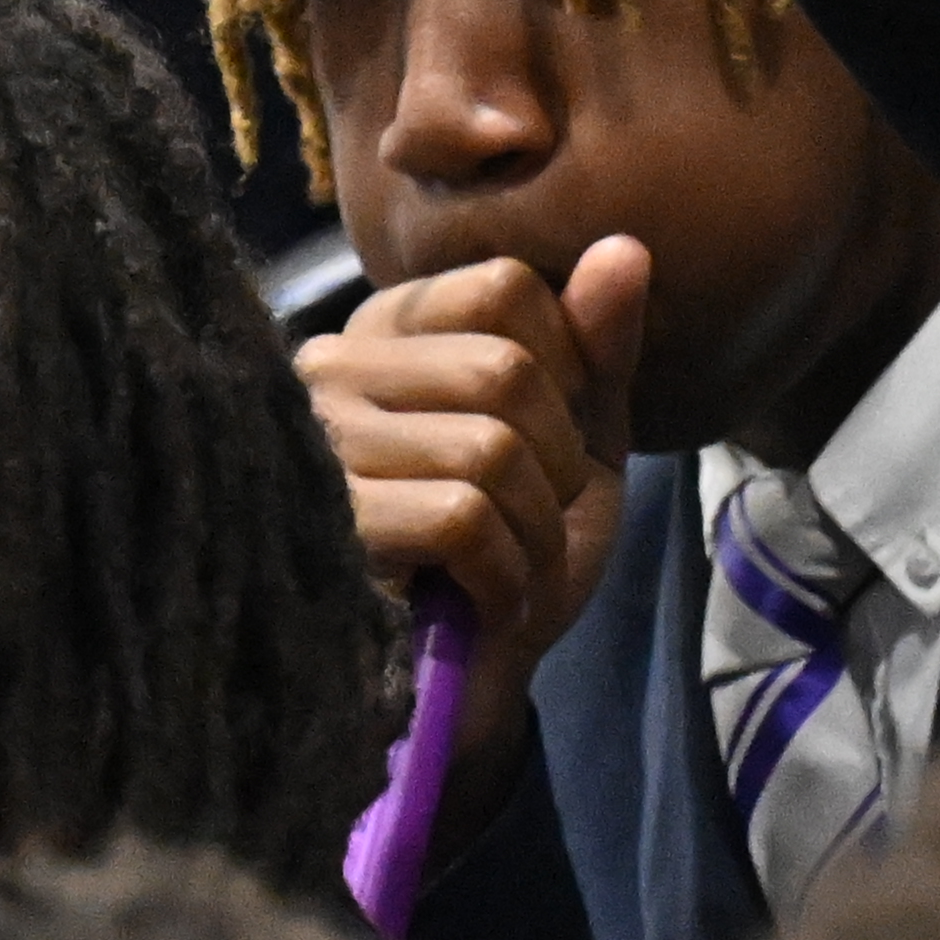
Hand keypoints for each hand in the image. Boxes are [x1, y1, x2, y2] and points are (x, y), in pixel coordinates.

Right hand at [299, 237, 651, 713]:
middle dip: (556, 466)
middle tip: (528, 526)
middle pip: (505, 368)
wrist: (448, 692)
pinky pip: (461, 517)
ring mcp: (314, 448)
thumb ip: (597, 352)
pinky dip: (506, 576)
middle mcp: (328, 371)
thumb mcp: (575, 445)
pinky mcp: (322, 526)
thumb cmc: (502, 560)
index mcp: (385, 334)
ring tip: (509, 573)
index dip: (566, 371)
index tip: (545, 445)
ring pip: (489, 445)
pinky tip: (483, 605)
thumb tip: (625, 247)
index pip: (506, 289)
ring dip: (534, 533)